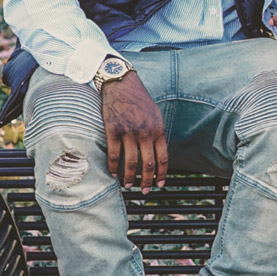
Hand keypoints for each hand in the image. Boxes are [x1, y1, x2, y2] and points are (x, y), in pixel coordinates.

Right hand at [101, 74, 166, 191]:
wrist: (121, 84)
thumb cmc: (139, 100)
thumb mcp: (155, 115)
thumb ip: (157, 133)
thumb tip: (158, 152)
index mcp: (158, 130)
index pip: (163, 158)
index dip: (162, 174)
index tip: (160, 184)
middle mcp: (145, 133)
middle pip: (148, 164)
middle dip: (147, 181)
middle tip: (144, 191)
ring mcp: (128, 132)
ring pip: (131, 162)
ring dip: (130, 177)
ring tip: (129, 185)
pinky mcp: (113, 131)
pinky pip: (114, 154)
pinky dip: (113, 167)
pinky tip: (113, 174)